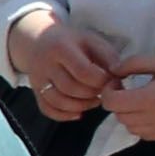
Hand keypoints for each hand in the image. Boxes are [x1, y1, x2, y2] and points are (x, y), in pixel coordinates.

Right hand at [5, 6, 126, 120]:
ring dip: (81, 106)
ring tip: (94, 101)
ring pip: (58, 101)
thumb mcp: (91, 40)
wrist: (38, 40)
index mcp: (62, 48)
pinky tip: (79, 112)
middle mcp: (46, 65)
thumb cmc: (71, 41)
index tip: (110, 81)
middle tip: (103, 91)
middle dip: (92, 94)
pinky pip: (47, 109)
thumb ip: (107, 57)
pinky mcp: (35, 91)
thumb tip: (119, 79)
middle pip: (70, 88)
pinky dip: (64, 115)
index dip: (100, 81)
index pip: (82, 71)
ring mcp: (38, 80)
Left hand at [91, 53, 154, 141]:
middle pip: (117, 114)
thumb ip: (135, 63)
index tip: (118, 80)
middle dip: (116, 100)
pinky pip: (139, 133)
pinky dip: (137, 122)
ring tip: (138, 98)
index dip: (108, 90)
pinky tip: (148, 110)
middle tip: (127, 87)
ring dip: (126, 112)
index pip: (111, 102)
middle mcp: (151, 118)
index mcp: (149, 98)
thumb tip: (113, 70)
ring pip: (126, 125)